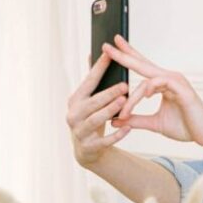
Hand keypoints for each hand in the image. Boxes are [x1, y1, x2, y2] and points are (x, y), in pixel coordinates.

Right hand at [66, 51, 131, 165]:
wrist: (87, 149)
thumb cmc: (91, 117)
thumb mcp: (89, 100)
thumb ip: (92, 80)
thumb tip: (93, 52)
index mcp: (75, 100)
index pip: (88, 82)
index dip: (99, 69)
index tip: (110, 54)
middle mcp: (74, 114)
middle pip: (93, 102)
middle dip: (108, 93)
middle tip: (125, 85)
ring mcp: (79, 131)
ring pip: (96, 120)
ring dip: (110, 111)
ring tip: (125, 102)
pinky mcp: (89, 147)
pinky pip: (104, 141)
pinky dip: (116, 134)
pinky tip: (128, 127)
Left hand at [104, 35, 202, 146]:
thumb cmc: (185, 127)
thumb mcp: (154, 124)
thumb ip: (135, 120)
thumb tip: (115, 120)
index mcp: (163, 83)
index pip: (142, 65)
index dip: (128, 54)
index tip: (112, 45)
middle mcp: (169, 78)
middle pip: (142, 63)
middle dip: (123, 54)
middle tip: (106, 45)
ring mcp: (176, 81)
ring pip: (147, 79)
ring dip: (132, 95)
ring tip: (122, 107)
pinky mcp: (182, 89)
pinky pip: (159, 84)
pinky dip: (148, 90)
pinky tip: (142, 95)